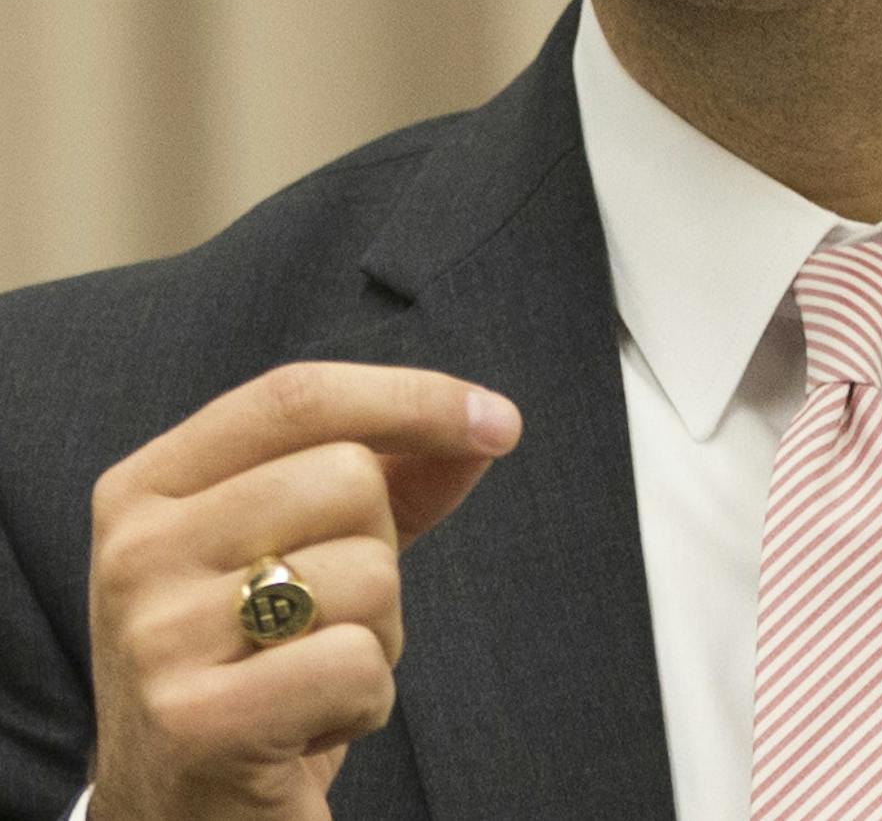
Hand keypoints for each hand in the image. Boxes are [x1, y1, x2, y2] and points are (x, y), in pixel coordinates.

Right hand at [86, 361, 521, 820]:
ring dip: (377, 637)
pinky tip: (307, 731)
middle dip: (381, 550)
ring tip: (308, 681)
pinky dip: (366, 703)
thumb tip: (486, 424)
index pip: (295, 397)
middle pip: (346, 477)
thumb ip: (388, 479)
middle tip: (326, 621)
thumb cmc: (255, 672)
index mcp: (147, 487)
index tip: (498, 422)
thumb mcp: (303, 554)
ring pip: (366, 571)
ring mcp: (157, 637)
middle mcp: (136, 551)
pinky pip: (357, 664)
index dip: (409, 397)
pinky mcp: (196, 724)